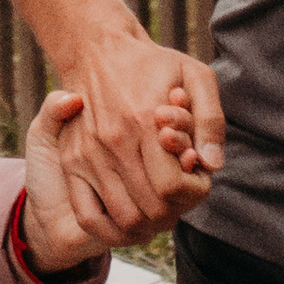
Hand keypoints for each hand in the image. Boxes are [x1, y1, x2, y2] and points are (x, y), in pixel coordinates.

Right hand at [33, 32, 226, 257]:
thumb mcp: (195, 75)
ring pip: (125, 219)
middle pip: (152, 209)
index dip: (194, 192)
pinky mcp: (71, 164)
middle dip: (177, 210)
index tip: (198, 178)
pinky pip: (89, 217)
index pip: (172, 187)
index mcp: (143, 121)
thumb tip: (212, 164)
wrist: (96, 51)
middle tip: (183, 195)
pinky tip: (133, 222)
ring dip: (151, 225)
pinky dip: (114, 232)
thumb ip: (210, 120)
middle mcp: (112, 143)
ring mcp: (87, 156)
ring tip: (163, 208)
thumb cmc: (152, 64)